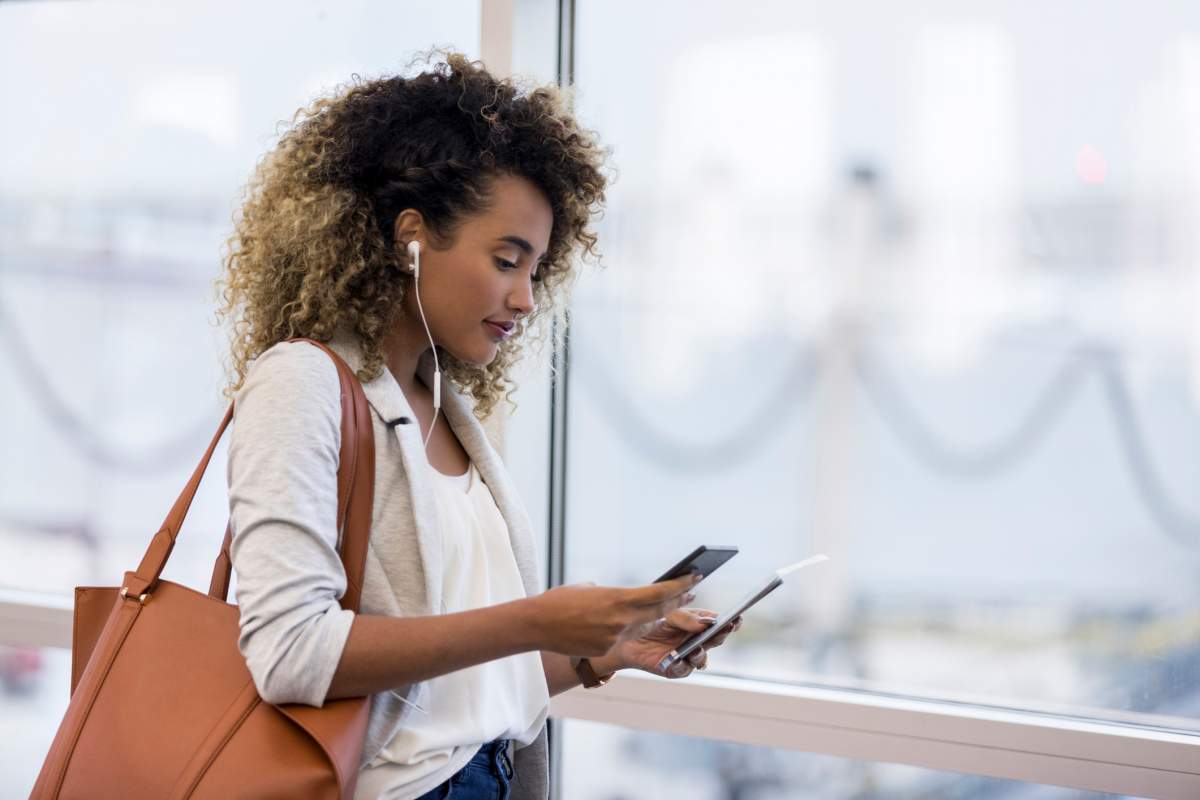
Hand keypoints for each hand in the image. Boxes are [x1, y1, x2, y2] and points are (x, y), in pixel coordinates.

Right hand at [529, 574, 699, 656]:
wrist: (536, 624)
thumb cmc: (559, 600)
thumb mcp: (589, 589)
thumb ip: (612, 595)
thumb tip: (626, 599)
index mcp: (619, 598)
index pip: (659, 594)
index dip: (680, 587)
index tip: (694, 578)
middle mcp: (621, 620)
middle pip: (658, 612)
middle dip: (676, 603)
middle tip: (690, 593)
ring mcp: (614, 638)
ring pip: (640, 627)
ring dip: (649, 617)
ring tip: (658, 608)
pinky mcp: (604, 651)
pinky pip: (620, 639)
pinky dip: (621, 631)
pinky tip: (612, 624)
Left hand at [613, 608, 741, 678]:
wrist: (626, 638)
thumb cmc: (649, 622)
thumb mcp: (668, 613)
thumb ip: (686, 618)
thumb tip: (707, 623)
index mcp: (697, 624)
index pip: (718, 623)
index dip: (729, 622)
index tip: (737, 618)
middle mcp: (695, 641)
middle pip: (715, 640)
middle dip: (722, 634)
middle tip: (727, 628)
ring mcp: (686, 656)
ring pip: (702, 658)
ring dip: (702, 653)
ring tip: (697, 647)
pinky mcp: (673, 668)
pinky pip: (684, 669)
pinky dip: (683, 664)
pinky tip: (681, 659)